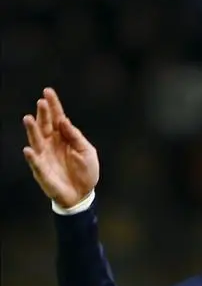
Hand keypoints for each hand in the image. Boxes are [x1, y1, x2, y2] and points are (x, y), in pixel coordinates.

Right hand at [22, 88, 98, 207]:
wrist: (83, 194)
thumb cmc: (86, 171)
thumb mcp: (87, 151)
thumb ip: (75, 136)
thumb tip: (64, 120)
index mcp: (64, 137)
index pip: (57, 118)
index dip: (53, 105)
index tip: (48, 92)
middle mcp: (51, 143)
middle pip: (45, 125)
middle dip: (43, 114)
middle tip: (41, 102)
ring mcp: (45, 156)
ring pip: (36, 140)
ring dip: (32, 130)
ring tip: (29, 119)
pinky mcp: (42, 171)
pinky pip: (35, 163)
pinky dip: (32, 156)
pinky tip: (29, 149)